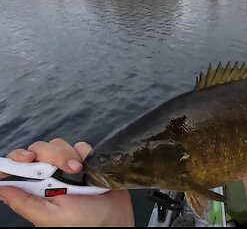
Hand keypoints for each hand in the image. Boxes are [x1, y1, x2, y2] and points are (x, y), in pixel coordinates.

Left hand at [0, 139, 133, 225]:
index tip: (27, 158)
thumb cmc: (84, 223)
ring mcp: (68, 168)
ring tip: (81, 172)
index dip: (18, 158)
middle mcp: (50, 176)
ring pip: (60, 145)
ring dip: (70, 155)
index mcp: (36, 189)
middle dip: (53, 155)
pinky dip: (86, 154)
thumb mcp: (49, 217)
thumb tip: (2, 189)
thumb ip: (24, 203)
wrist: (116, 219)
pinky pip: (81, 146)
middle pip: (40, 150)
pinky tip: (91, 169)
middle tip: (68, 170)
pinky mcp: (87, 161)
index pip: (18, 167)